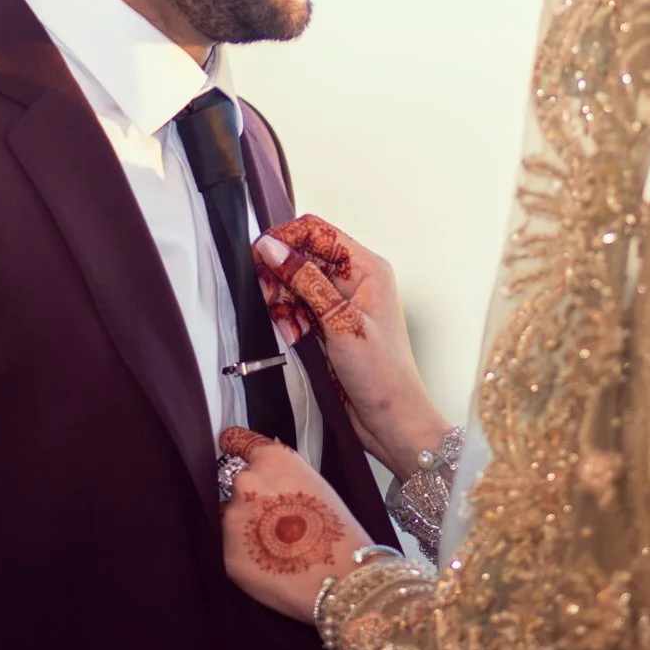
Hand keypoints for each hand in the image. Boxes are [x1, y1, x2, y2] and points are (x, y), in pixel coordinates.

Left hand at [219, 426, 375, 622]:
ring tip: (279, 547)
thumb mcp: (316, 485)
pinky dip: (247, 554)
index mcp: (270, 460)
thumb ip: (284, 473)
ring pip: (234, 518)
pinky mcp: (227, 553)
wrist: (341, 576)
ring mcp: (233, 518)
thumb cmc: (337, 531)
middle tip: (277, 520)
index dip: (236, 448)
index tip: (229, 449)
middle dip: (251, 498)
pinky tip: (273, 564)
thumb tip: (265, 468)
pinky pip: (233, 548)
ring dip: (248, 528)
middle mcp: (246, 482)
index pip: (238, 442)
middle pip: (238, 485)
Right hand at [255, 216, 449, 479]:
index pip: (317, 231)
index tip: (259, 257)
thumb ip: (305, 280)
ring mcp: (340, 303)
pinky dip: (289, 322)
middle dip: (281, 279)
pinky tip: (295, 339)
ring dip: (283, 305)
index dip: (285, 240)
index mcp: (366, 268)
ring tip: (291, 331)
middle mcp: (354, 280)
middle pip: (300, 257)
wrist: (390, 418)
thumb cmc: (382, 374)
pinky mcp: (329, 324)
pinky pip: (297, 309)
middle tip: (273, 303)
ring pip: (294, 284)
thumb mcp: (340, 322)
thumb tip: (273, 248)